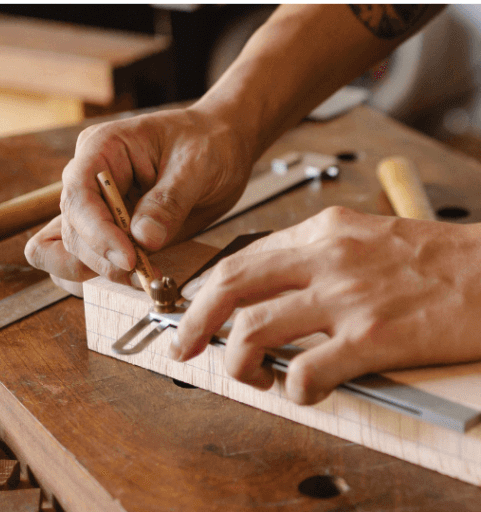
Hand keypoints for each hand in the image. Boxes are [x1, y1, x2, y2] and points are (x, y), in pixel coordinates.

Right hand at [24, 107, 251, 282]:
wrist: (221, 147)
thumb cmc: (206, 142)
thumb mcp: (195, 166)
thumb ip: (168, 202)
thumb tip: (143, 239)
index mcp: (102, 148)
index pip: (79, 193)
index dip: (97, 230)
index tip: (129, 258)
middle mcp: (90, 176)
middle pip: (73, 226)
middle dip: (102, 257)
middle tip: (144, 275)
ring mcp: (97, 204)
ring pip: (74, 248)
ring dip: (103, 270)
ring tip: (145, 279)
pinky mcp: (110, 228)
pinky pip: (90, 257)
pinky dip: (105, 274)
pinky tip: (135, 279)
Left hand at [171, 207, 480, 405]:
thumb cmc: (441, 260)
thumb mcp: (368, 236)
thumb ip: (321, 256)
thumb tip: (279, 287)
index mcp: (322, 232)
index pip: (242, 258)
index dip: (208, 289)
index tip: (194, 310)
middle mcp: (325, 259)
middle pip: (232, 286)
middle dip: (195, 319)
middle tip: (183, 347)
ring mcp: (346, 298)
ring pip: (255, 329)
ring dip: (238, 361)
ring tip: (251, 377)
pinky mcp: (374, 338)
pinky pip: (307, 369)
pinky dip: (293, 389)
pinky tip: (303, 393)